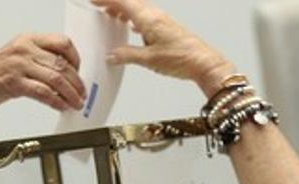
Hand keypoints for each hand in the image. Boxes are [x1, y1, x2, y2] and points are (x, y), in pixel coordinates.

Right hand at [0, 33, 86, 111]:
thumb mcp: (16, 59)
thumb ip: (38, 62)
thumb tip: (62, 75)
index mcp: (27, 39)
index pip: (62, 43)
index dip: (76, 59)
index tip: (79, 73)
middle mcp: (24, 49)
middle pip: (62, 63)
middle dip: (77, 82)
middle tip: (81, 94)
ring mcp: (18, 65)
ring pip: (56, 78)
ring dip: (70, 94)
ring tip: (75, 103)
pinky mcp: (13, 83)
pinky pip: (43, 92)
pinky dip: (56, 101)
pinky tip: (60, 106)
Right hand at [91, 0, 234, 95]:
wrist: (204, 63)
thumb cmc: (183, 58)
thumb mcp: (149, 60)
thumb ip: (127, 56)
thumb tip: (112, 55)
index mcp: (148, 19)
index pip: (122, 2)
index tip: (94, 0)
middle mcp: (155, 16)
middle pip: (129, 3)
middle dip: (112, 3)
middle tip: (98, 6)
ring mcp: (161, 20)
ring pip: (137, 9)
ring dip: (122, 10)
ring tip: (111, 16)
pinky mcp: (166, 27)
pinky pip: (145, 17)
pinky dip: (134, 18)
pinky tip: (132, 27)